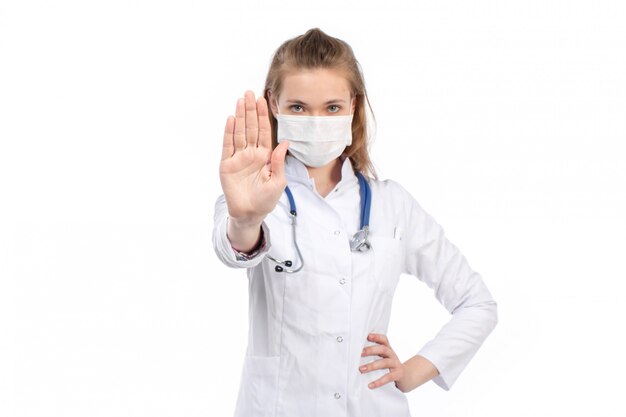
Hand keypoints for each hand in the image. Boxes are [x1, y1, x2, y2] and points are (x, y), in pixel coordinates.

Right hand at [220, 90, 289, 222]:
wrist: (250, 214)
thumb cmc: (266, 200)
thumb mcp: (277, 181)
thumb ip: (279, 162)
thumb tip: (284, 143)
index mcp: (265, 156)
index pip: (263, 132)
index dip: (263, 116)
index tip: (263, 100)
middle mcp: (251, 154)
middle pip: (250, 128)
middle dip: (250, 111)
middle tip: (249, 93)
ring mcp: (238, 158)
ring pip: (239, 133)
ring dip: (240, 117)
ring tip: (240, 101)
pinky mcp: (226, 165)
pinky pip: (227, 146)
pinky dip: (229, 133)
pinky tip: (231, 120)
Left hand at [360, 333, 405, 390]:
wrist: (406, 377)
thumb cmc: (390, 367)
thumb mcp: (384, 358)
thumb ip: (374, 355)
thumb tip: (356, 355)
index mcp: (388, 349)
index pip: (384, 339)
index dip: (376, 337)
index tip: (367, 336)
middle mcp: (392, 355)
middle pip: (383, 349)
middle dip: (371, 350)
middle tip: (360, 353)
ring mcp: (396, 364)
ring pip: (384, 363)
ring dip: (372, 366)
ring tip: (361, 369)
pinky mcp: (398, 374)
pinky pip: (388, 377)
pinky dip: (379, 381)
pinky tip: (370, 385)